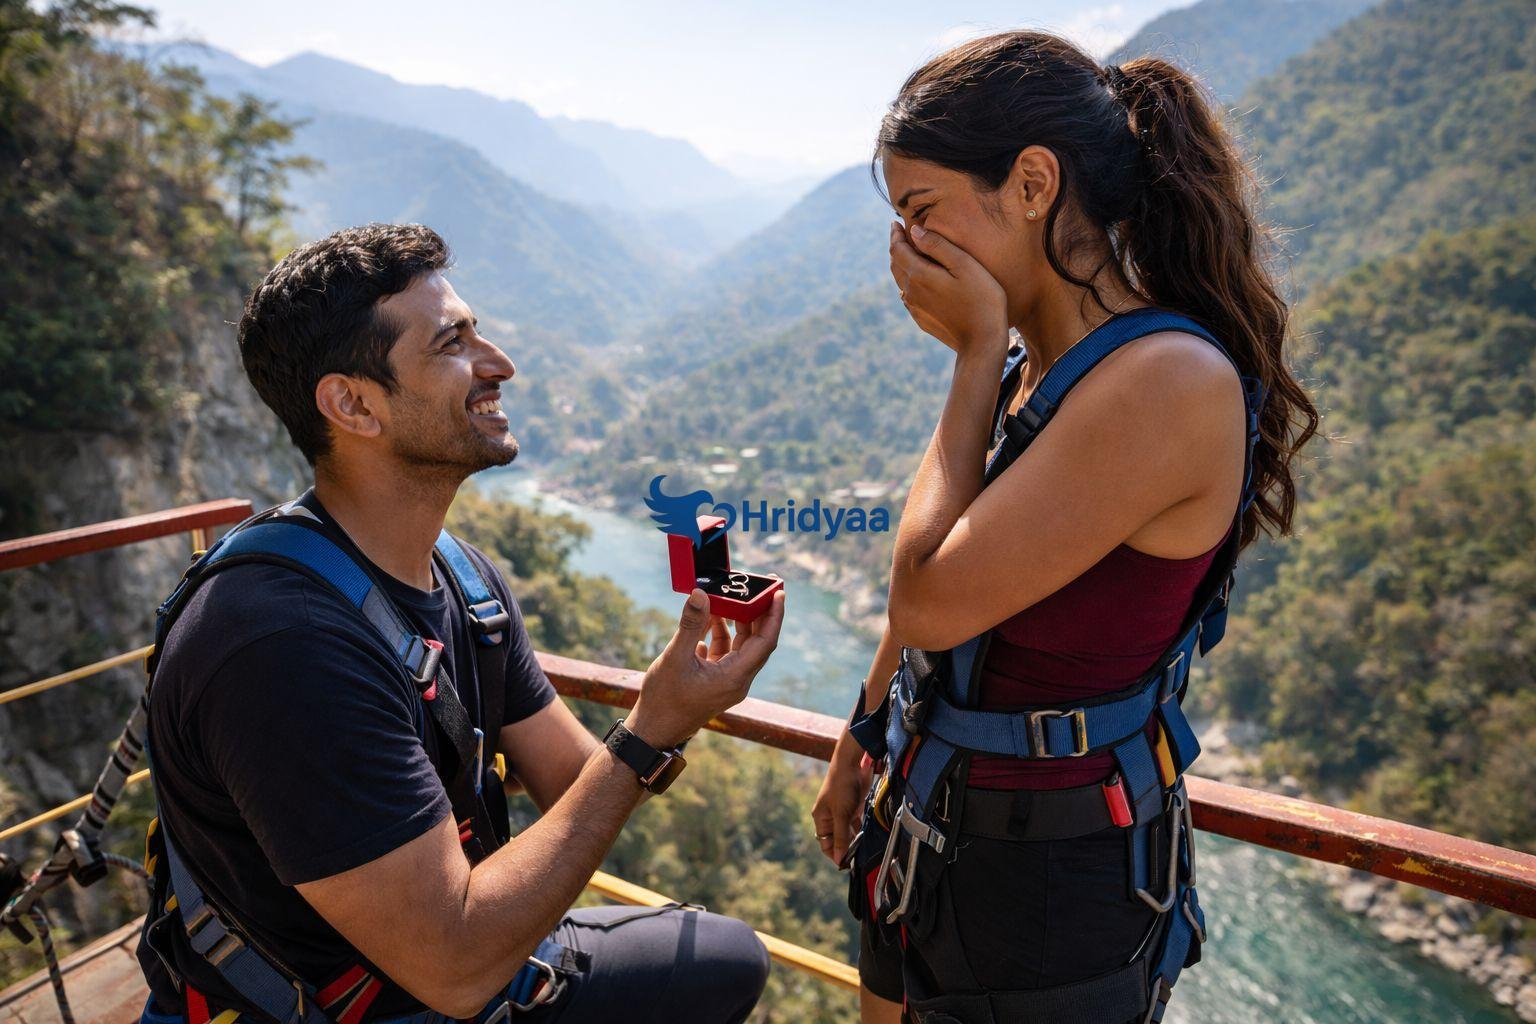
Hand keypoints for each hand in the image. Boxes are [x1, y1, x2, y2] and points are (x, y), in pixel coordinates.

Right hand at [627, 587, 784, 749]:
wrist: (653, 730)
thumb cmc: (664, 699)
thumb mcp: (675, 658)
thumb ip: (690, 625)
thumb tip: (701, 593)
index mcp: (735, 677)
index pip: (766, 642)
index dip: (774, 616)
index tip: (779, 592)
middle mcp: (737, 680)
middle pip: (757, 641)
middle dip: (758, 613)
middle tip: (757, 586)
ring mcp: (727, 681)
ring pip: (740, 645)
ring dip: (735, 621)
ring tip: (725, 597)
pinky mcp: (715, 680)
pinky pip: (726, 652)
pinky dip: (720, 633)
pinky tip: (706, 620)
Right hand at [812, 737, 872, 866]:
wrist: (852, 764)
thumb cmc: (841, 787)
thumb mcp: (841, 814)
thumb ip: (840, 837)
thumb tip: (838, 859)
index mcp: (821, 819)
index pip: (826, 844)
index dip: (835, 855)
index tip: (848, 864)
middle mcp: (830, 817)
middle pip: (837, 840)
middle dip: (847, 848)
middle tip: (860, 858)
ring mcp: (842, 812)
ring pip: (847, 833)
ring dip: (855, 840)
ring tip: (865, 850)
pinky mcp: (853, 807)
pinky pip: (855, 824)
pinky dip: (861, 831)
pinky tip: (868, 837)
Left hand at [889, 220, 1008, 357]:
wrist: (982, 342)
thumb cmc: (982, 299)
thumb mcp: (964, 265)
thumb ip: (938, 246)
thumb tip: (915, 231)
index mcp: (919, 275)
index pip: (897, 250)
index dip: (894, 235)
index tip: (895, 223)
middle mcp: (910, 292)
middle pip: (896, 265)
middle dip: (896, 248)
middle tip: (900, 235)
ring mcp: (915, 309)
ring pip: (901, 281)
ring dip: (902, 265)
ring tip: (910, 254)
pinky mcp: (922, 320)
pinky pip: (909, 296)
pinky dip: (909, 282)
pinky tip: (919, 281)